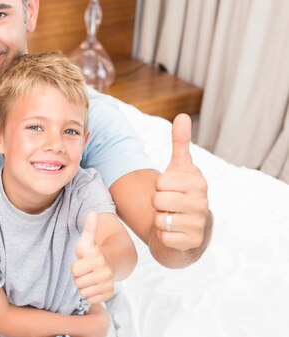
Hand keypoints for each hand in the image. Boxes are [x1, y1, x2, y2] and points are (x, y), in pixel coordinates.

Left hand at [72, 212, 114, 303]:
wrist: (113, 263)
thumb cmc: (95, 252)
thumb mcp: (89, 240)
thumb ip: (89, 228)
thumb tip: (92, 212)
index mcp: (98, 258)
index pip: (74, 270)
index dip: (75, 266)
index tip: (83, 262)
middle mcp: (105, 272)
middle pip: (77, 282)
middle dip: (79, 276)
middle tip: (86, 270)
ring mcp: (108, 284)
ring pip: (83, 292)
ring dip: (84, 286)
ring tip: (90, 277)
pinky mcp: (109, 295)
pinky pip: (90, 300)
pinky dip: (90, 294)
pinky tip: (94, 285)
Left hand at [153, 114, 208, 250]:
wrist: (187, 228)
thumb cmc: (180, 193)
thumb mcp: (179, 168)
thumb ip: (180, 143)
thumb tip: (182, 116)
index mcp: (198, 181)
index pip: (161, 182)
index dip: (158, 187)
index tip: (169, 189)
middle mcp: (202, 202)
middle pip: (158, 200)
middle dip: (157, 204)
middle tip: (167, 205)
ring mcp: (199, 223)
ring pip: (160, 219)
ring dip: (159, 220)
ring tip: (170, 217)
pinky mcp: (192, 242)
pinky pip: (163, 236)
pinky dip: (162, 236)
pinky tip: (173, 232)